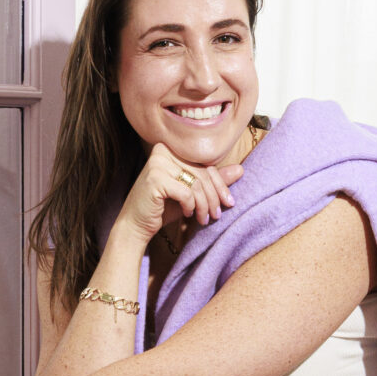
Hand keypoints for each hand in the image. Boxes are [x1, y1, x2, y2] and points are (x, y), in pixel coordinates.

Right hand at [115, 141, 243, 248]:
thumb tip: (241, 170)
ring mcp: (157, 164)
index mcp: (171, 149)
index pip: (205, 164)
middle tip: (217, 215)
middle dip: (214, 197)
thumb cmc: (163, 208)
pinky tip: (187, 215)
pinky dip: (191, 207)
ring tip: (204, 219)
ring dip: (204, 205)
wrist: (135, 225)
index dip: (221, 184)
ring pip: (196, 184)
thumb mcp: (191, 194)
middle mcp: (163, 152)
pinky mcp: (155, 179)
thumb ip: (212, 181)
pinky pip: (186, 193)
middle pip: (202, 173)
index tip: (229, 202)